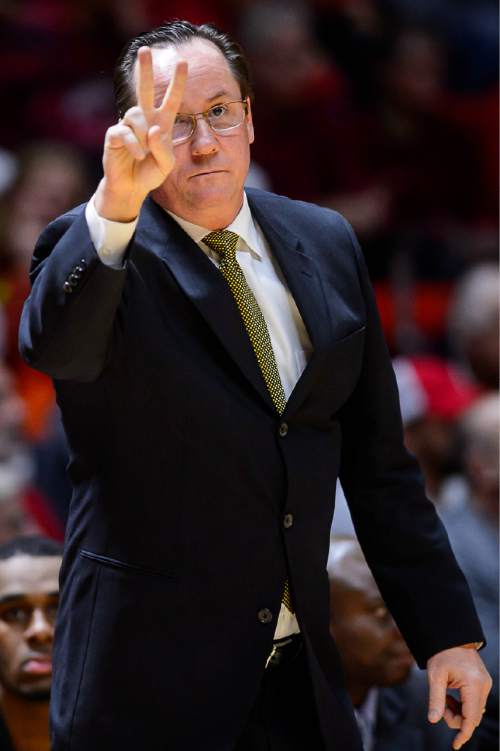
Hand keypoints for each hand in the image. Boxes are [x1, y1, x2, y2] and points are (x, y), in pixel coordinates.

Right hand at [95, 46, 186, 221]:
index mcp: (161, 124)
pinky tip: (137, 155)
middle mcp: (144, 120)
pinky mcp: (115, 135)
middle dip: (145, 69)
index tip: (183, 63)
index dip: (177, 83)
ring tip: (144, 153)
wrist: (131, 187)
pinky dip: (134, 145)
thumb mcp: (166, 165)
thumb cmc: (150, 174)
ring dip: (143, 135)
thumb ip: (164, 148)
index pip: (171, 100)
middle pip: (144, 89)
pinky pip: (125, 132)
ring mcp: (128, 126)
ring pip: (136, 114)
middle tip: (145, 50)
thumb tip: (152, 129)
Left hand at [427, 646, 491, 748]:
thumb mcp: (435, 676)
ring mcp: (485, 684)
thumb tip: (433, 720)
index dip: (463, 733)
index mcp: (473, 684)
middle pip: (472, 717)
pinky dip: (463, 705)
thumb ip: (435, 699)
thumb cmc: (441, 654)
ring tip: (445, 697)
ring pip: (473, 711)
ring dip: (458, 712)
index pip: (471, 718)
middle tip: (440, 706)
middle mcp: (483, 685)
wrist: (451, 637)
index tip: (456, 745)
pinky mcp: (483, 683)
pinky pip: (474, 703)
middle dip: (455, 718)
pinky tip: (451, 696)